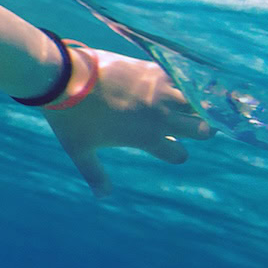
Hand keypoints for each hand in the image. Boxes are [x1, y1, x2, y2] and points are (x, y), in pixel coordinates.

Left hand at [43, 49, 213, 195]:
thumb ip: (94, 174)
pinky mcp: (153, 70)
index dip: (175, 154)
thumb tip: (102, 197)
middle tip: (192, 125)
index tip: (166, 147)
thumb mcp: (80, 150)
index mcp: (147, 138)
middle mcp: (161, 116)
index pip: (179, 155)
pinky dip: (184, 82)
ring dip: (196, 104)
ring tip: (189, 103)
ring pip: (198, 101)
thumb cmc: (70, 118)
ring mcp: (160, 91)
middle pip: (202, 128)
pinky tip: (178, 82)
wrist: (64, 78)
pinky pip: (182, 77)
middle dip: (201, 130)